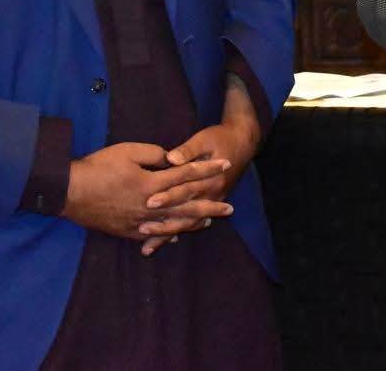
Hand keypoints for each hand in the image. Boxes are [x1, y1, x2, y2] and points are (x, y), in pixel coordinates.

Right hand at [63, 141, 234, 248]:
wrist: (68, 192)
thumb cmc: (98, 167)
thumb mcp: (128, 151)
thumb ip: (154, 155)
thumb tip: (171, 159)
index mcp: (152, 183)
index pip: (187, 174)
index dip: (207, 169)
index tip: (226, 165)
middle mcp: (150, 206)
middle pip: (187, 205)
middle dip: (210, 204)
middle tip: (230, 207)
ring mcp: (139, 221)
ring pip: (173, 224)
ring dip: (193, 222)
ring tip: (210, 221)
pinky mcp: (126, 231)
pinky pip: (152, 235)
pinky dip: (167, 235)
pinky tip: (177, 236)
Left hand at [141, 79, 261, 254]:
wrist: (242, 143)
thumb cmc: (220, 138)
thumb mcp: (204, 139)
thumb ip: (187, 150)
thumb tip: (171, 158)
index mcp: (210, 178)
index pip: (186, 190)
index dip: (168, 196)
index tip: (149, 202)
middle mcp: (212, 194)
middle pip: (186, 212)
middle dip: (164, 222)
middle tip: (142, 229)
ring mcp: (212, 201)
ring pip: (189, 223)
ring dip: (168, 234)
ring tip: (147, 247)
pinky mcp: (209, 204)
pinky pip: (192, 224)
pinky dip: (176, 233)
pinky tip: (161, 243)